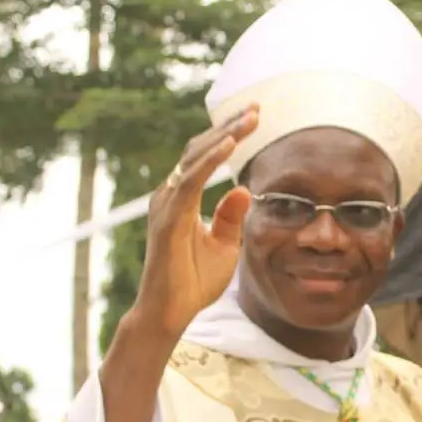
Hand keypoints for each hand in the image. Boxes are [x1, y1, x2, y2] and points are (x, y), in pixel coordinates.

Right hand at [133, 106, 261, 337]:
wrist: (170, 313)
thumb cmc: (193, 283)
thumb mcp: (224, 246)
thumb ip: (231, 217)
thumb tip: (242, 188)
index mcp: (181, 200)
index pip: (204, 157)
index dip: (227, 135)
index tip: (253, 117)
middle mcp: (170, 196)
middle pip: (199, 150)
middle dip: (228, 127)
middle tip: (255, 108)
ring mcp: (166, 205)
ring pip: (195, 159)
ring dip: (223, 136)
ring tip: (248, 120)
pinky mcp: (169, 219)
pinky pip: (191, 182)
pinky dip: (210, 161)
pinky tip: (229, 145)